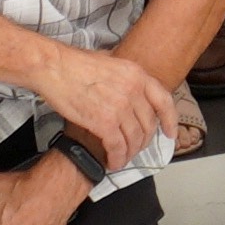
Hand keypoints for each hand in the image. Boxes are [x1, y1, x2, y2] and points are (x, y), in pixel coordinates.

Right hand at [30, 40, 176, 176]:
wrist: (54, 68)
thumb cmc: (74, 64)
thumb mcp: (110, 62)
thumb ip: (124, 77)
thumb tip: (129, 88)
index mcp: (136, 74)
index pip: (164, 101)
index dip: (170, 120)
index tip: (170, 133)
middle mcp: (133, 90)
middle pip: (148, 125)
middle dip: (143, 142)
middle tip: (135, 148)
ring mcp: (120, 107)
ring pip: (135, 139)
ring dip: (129, 153)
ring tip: (121, 158)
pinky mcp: (104, 122)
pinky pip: (118, 147)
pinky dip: (117, 158)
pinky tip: (112, 162)